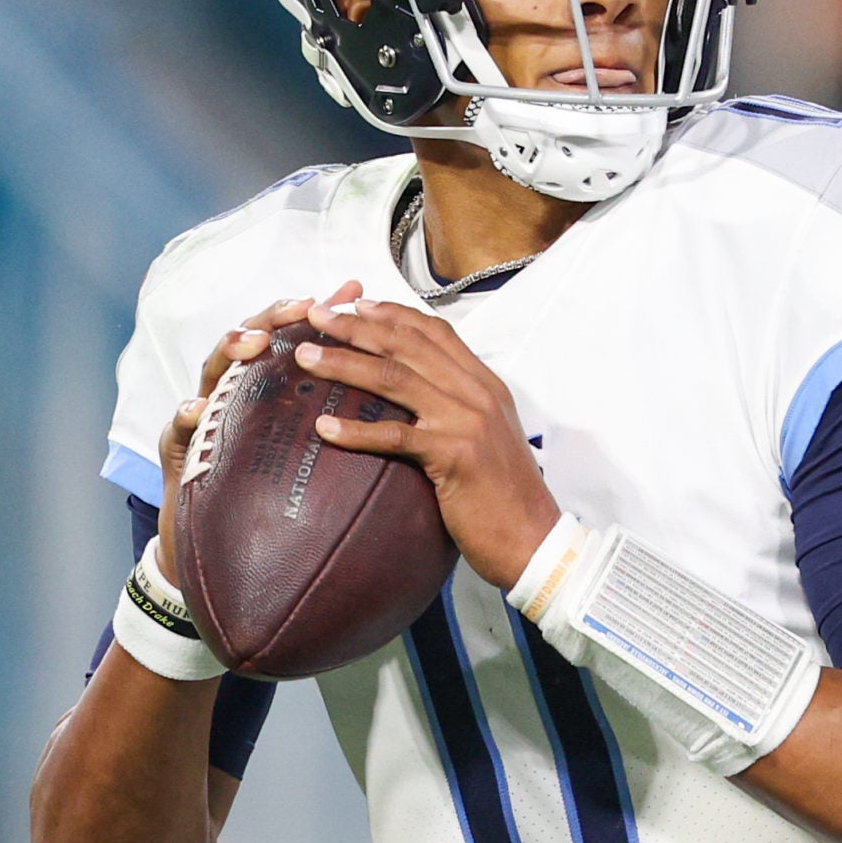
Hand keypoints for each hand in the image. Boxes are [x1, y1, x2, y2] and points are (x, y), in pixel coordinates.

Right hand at [154, 283, 362, 589]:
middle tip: (300, 308)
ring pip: (211, 370)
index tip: (347, 294)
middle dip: (274, 317)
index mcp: (268, 385)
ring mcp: (205, 414)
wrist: (222, 542)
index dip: (317, 312)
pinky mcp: (180, 448)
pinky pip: (177, 428)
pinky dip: (186, 414)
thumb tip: (397, 391)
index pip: (291, 336)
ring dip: (230, 350)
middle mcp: (235, 389)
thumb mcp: (308, 444)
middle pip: (250, 338)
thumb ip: (343, 411)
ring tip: (253, 344)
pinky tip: (198, 409)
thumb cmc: (271, 484)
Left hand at [296, 299, 559, 589]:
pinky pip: (395, 436)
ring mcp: (467, 421)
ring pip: (394, 378)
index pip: (434, 331)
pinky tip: (325, 429)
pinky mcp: (455, 456)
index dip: (391, 313)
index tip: (354, 304)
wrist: (534, 538)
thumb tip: (417, 403)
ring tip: (307, 357)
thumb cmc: (505, 496)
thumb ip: (458, 410)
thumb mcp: (487, 437)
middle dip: (356, 325)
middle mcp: (476, 393)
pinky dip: (356, 432)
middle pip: (407, 344)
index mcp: (485, 383)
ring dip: (344, 363)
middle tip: (317, 315)